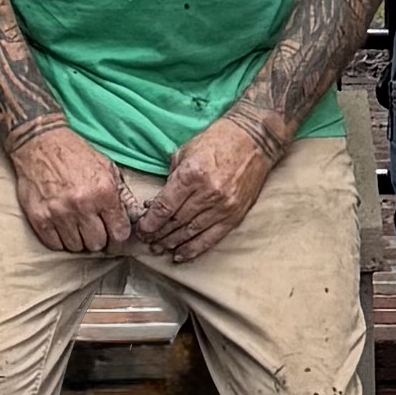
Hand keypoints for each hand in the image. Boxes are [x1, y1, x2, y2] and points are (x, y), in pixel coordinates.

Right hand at [2, 116, 137, 258]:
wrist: (40, 142)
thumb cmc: (74, 153)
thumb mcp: (106, 167)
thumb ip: (122, 194)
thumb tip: (134, 218)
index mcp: (104, 191)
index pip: (119, 233)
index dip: (118, 236)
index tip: (114, 234)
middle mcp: (82, 204)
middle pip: (98, 243)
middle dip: (98, 237)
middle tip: (93, 227)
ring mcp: (59, 212)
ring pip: (76, 247)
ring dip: (78, 239)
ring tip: (75, 224)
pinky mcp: (39, 218)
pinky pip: (55, 244)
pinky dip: (59, 239)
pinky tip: (61, 225)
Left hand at [133, 111, 280, 260]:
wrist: (255, 139)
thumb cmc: (218, 140)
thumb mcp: (187, 151)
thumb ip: (171, 177)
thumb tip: (155, 202)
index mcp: (192, 174)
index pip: (164, 207)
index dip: (149, 222)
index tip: (140, 229)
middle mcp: (208, 193)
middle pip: (176, 222)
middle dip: (157, 234)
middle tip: (146, 240)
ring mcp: (224, 206)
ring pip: (191, 232)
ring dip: (172, 243)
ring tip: (159, 248)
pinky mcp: (235, 215)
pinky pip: (211, 238)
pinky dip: (194, 249)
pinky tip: (180, 255)